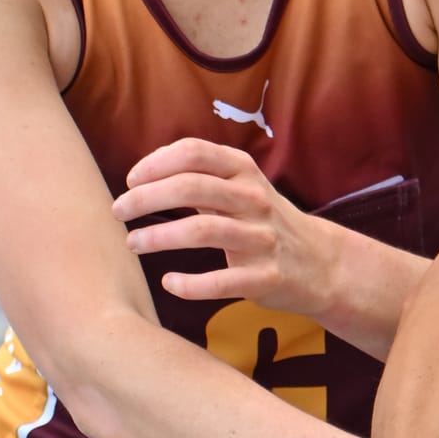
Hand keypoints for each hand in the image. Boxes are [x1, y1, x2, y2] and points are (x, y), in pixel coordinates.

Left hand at [114, 138, 329, 314]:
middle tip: (118, 211)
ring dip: (158, 237)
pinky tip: (168, 282)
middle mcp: (255, 200)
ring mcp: (262, 238)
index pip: (194, 153)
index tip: (131, 181)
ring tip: (133, 243)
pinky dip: (189, 285)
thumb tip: (144, 172)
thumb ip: (200, 176)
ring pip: (203, 231)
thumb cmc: (263, 220)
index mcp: (245, 172)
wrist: (319, 261)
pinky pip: (221, 282)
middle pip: (192, 188)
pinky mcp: (266, 277)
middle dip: (146, 198)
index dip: (155, 163)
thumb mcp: (242, 187)